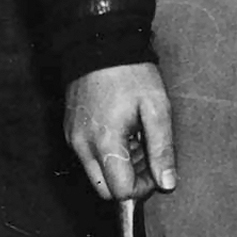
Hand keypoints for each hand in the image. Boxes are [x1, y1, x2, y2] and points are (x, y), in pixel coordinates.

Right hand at [65, 61, 176, 200]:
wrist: (100, 44)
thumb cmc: (131, 75)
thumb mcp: (156, 109)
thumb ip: (162, 150)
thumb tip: (167, 184)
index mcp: (105, 142)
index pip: (121, 192)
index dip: (143, 187)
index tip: (155, 168)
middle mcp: (82, 146)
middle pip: (105, 190)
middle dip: (129, 182)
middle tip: (146, 156)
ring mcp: (73, 139)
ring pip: (96, 175)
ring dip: (118, 169)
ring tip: (134, 139)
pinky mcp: (69, 131)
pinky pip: (88, 157)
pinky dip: (106, 155)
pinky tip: (120, 131)